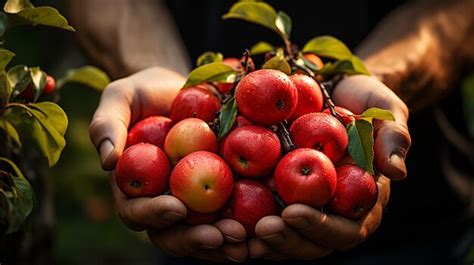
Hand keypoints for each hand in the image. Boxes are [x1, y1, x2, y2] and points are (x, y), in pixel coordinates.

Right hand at [90, 67, 247, 261]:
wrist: (179, 89)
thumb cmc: (143, 93)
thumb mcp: (120, 98)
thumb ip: (107, 125)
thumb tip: (108, 160)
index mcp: (134, 187)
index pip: (137, 211)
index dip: (154, 215)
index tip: (177, 207)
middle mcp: (162, 200)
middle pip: (173, 233)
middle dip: (195, 239)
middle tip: (220, 236)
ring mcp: (192, 200)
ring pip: (203, 232)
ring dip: (223, 242)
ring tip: (245, 239)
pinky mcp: (219, 192)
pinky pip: (229, 214)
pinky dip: (245, 224)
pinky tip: (264, 224)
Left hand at [248, 75, 407, 259]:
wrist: (337, 92)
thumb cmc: (365, 102)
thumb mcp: (386, 112)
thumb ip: (395, 138)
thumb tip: (396, 171)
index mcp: (361, 202)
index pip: (345, 229)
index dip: (320, 227)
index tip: (293, 212)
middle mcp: (331, 212)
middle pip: (311, 242)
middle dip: (287, 239)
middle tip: (262, 229)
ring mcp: (305, 206)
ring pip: (285, 236)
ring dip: (262, 239)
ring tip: (237, 233)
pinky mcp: (280, 195)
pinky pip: (263, 213)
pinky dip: (245, 221)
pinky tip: (224, 217)